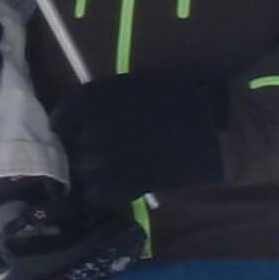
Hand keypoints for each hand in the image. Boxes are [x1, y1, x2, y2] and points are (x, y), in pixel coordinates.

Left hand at [50, 75, 227, 205]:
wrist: (216, 129)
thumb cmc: (181, 100)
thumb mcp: (140, 85)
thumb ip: (108, 99)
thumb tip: (82, 115)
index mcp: (106, 97)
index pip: (66, 112)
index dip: (63, 122)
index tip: (64, 128)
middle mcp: (105, 126)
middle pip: (75, 145)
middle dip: (78, 150)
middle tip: (86, 152)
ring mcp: (117, 157)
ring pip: (86, 172)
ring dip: (88, 173)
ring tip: (99, 173)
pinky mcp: (132, 182)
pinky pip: (103, 193)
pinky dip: (102, 192)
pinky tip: (110, 188)